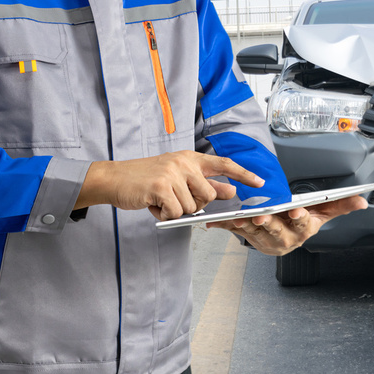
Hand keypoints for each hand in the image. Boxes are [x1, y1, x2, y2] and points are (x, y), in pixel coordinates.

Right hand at [75, 151, 264, 220]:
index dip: (243, 174)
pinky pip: (176, 212)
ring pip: (193, 206)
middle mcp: (183, 162)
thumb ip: (203, 183)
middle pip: (210, 195)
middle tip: (175, 201)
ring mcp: (172, 173)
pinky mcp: (161, 186)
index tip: (259, 182)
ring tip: (161, 201)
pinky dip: (165, 215)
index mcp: (189, 158)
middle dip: (196, 205)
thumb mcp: (176, 177)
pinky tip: (154, 205)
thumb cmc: (145, 180)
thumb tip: (231, 191)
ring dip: (177, 211)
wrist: (113, 179)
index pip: (223, 164)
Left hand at [206, 195, 367, 255]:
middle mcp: (284, 238)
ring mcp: (264, 239)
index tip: (296, 212)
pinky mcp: (247, 236)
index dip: (299, 218)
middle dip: (269, 224)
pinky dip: (226, 225)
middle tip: (262, 217)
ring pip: (254, 232)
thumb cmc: (301, 223)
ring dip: (246, 226)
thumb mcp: (322, 214)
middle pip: (276, 231)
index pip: (303, 224)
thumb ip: (341, 206)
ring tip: (240, 218)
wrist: (281, 240)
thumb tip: (363, 201)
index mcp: (302, 230)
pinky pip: (236, 231)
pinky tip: (217, 221)